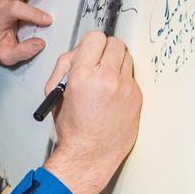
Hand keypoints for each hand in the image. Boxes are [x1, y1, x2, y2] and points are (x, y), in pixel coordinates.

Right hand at [43, 30, 141, 193]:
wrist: (89, 155)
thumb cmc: (74, 130)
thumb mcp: (58, 94)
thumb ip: (68, 69)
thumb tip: (80, 55)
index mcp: (82, 75)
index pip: (94, 38)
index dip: (91, 43)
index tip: (91, 49)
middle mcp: (106, 78)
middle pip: (114, 43)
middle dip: (106, 49)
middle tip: (100, 59)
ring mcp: (124, 87)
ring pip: (127, 57)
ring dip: (117, 62)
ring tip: (107, 76)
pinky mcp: (136, 97)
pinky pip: (132, 77)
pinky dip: (124, 80)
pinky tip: (114, 93)